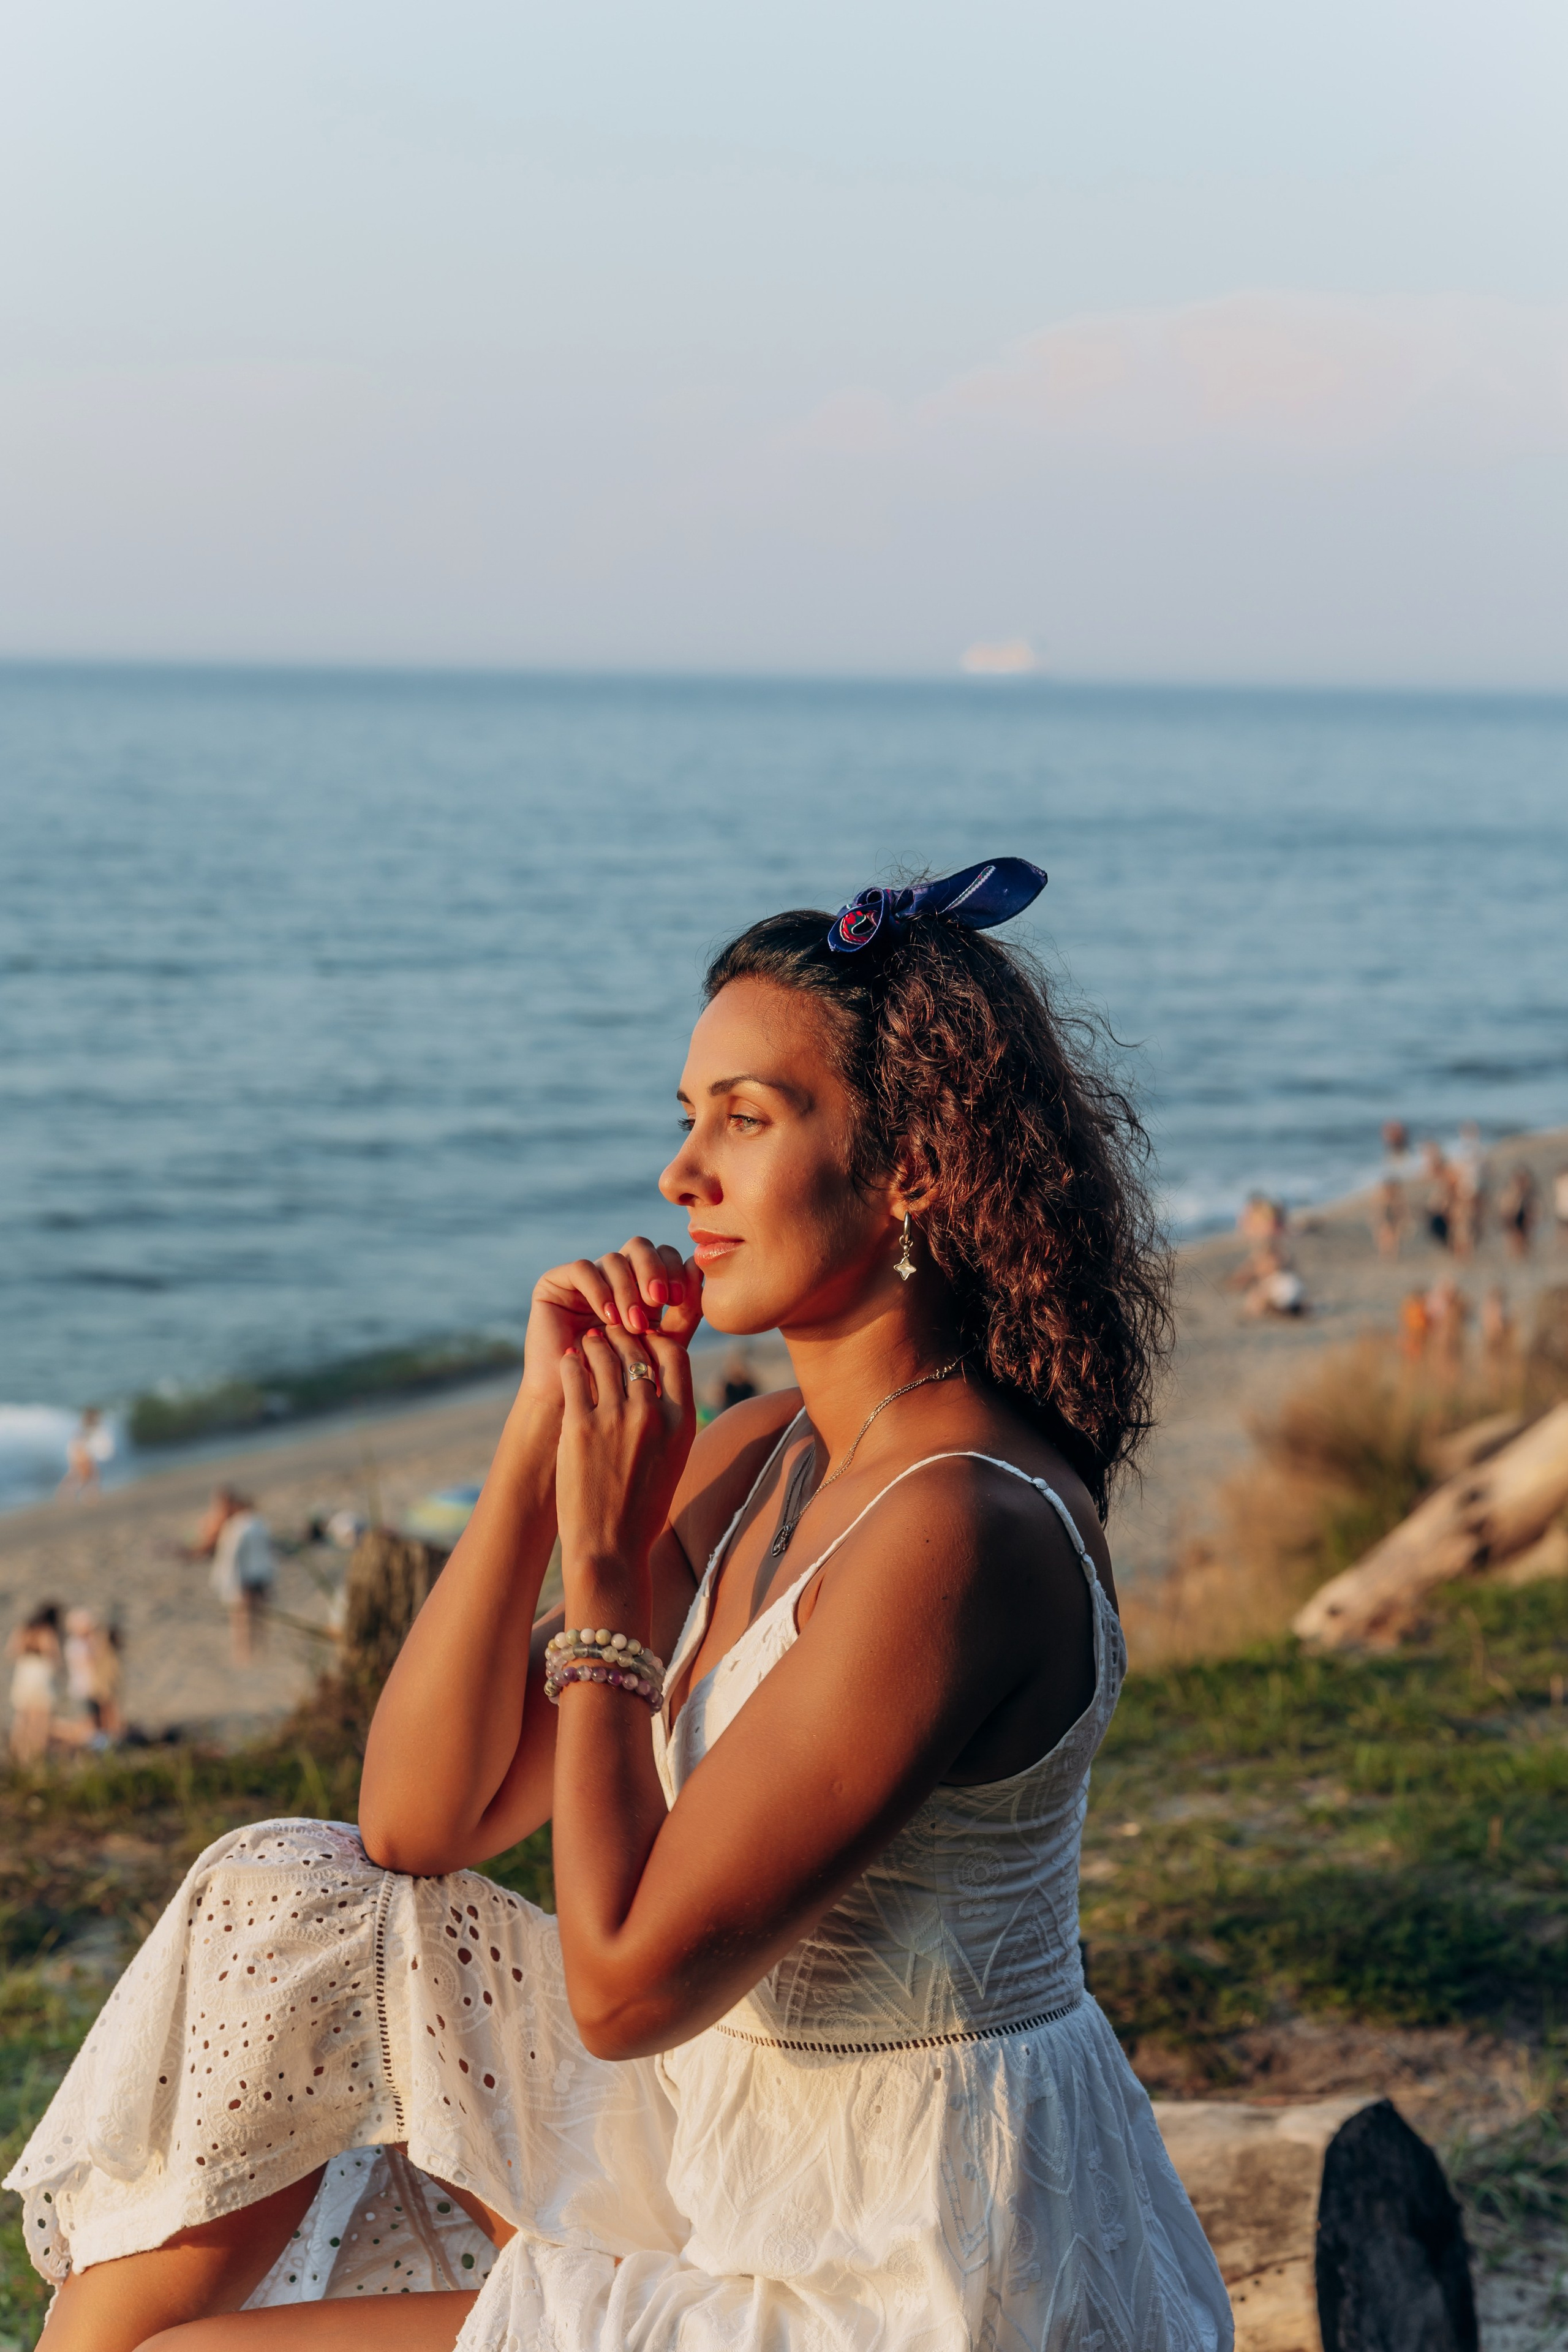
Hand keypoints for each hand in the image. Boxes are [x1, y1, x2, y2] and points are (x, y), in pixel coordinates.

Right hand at [519, 1239, 702, 1413]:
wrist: (583, 1406)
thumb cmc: (626, 1380)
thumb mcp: (663, 1344)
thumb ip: (685, 1310)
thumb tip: (697, 1264)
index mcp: (641, 1285)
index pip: (663, 1256)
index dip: (672, 1269)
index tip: (676, 1298)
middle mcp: (614, 1276)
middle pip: (639, 1246)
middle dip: (653, 1270)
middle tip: (658, 1300)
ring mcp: (585, 1278)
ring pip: (614, 1259)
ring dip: (627, 1291)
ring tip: (631, 1325)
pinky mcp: (555, 1283)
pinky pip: (582, 1269)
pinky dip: (599, 1290)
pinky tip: (608, 1317)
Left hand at [556, 1321, 696, 1631]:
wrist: (610, 1548)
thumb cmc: (641, 1509)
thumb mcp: (672, 1461)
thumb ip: (670, 1423)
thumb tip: (660, 1389)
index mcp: (682, 1423)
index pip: (676, 1356)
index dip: (659, 1340)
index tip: (645, 1338)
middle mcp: (652, 1415)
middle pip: (638, 1351)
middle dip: (623, 1335)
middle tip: (610, 1330)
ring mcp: (615, 1419)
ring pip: (605, 1357)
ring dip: (595, 1343)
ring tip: (587, 1341)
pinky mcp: (580, 1427)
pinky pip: (575, 1377)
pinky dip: (571, 1363)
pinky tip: (568, 1361)